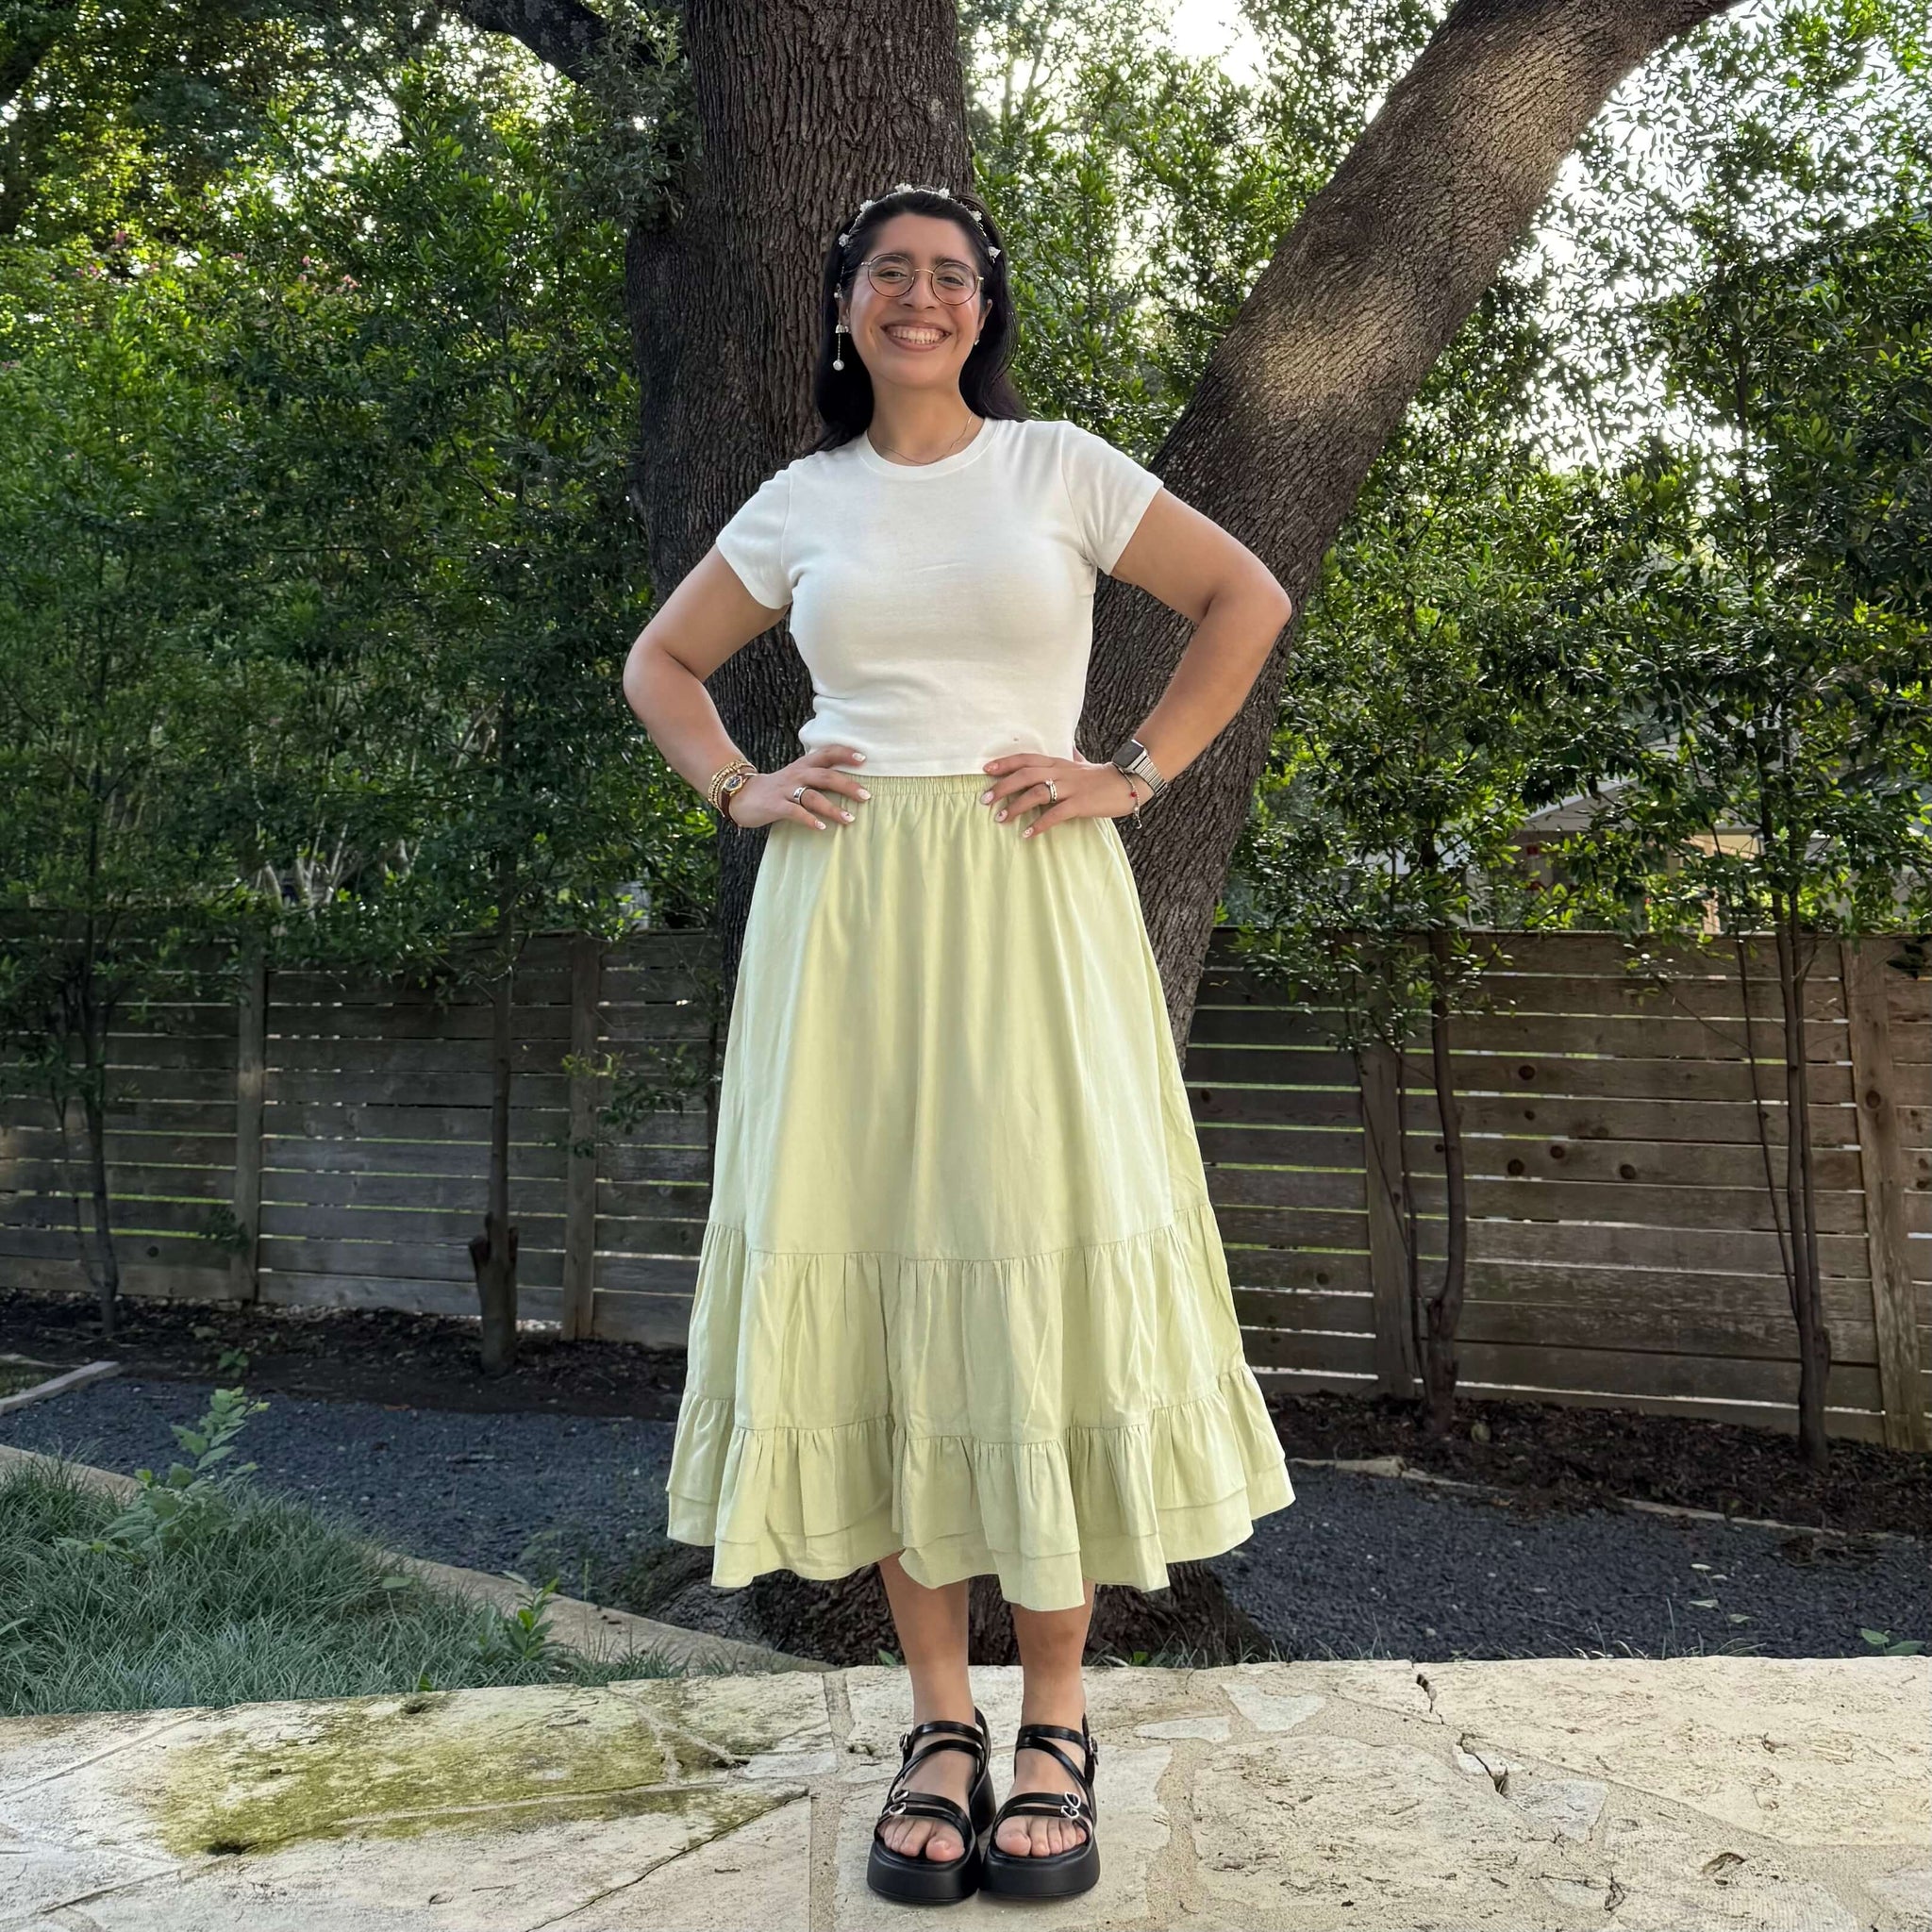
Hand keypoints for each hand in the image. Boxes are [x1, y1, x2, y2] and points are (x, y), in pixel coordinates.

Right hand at [726, 746, 869, 829]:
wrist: (740, 794)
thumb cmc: (775, 788)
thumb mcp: (796, 776)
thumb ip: (816, 777)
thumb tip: (848, 783)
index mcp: (803, 765)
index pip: (826, 753)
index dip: (844, 753)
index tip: (864, 758)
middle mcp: (796, 775)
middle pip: (825, 776)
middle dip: (847, 785)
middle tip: (866, 795)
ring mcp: (785, 790)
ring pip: (812, 796)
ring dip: (832, 808)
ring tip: (850, 818)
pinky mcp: (775, 806)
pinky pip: (794, 812)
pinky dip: (809, 819)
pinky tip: (822, 827)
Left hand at [980, 753, 1143, 838]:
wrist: (1129, 782)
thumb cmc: (1104, 776)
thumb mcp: (1084, 764)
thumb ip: (1073, 757)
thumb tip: (1071, 748)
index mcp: (1059, 763)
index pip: (1027, 758)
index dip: (1005, 763)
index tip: (986, 770)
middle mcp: (1061, 772)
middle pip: (1026, 774)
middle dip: (1003, 786)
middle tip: (984, 799)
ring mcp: (1071, 787)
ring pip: (1037, 792)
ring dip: (1016, 806)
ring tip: (1001, 819)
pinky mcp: (1080, 803)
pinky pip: (1056, 814)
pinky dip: (1040, 824)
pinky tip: (1027, 834)